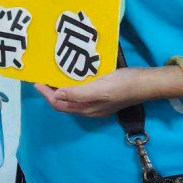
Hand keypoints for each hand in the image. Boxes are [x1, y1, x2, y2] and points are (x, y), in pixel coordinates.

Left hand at [34, 67, 174, 116]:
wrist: (146, 82)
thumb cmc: (123, 85)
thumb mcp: (100, 89)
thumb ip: (78, 94)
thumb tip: (56, 96)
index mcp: (87, 109)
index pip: (59, 104)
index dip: (46, 94)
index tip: (36, 81)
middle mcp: (89, 108)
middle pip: (62, 102)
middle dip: (49, 92)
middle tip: (40, 77)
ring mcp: (95, 101)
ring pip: (70, 97)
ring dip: (59, 87)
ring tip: (50, 74)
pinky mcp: (101, 93)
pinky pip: (79, 90)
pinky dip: (70, 84)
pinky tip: (68, 73)